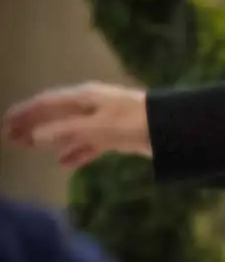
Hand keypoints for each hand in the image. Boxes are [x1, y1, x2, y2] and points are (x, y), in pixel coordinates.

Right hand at [5, 83, 151, 167]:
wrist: (172, 129)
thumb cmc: (133, 121)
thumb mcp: (96, 127)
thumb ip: (65, 130)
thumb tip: (34, 136)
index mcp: (84, 97)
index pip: (47, 102)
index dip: (25, 112)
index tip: (5, 123)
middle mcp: (91, 105)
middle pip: (55, 115)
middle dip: (33, 126)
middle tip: (11, 139)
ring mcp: (103, 120)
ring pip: (70, 130)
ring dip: (50, 139)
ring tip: (30, 149)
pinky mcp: (116, 135)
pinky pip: (89, 143)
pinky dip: (76, 152)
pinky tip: (64, 164)